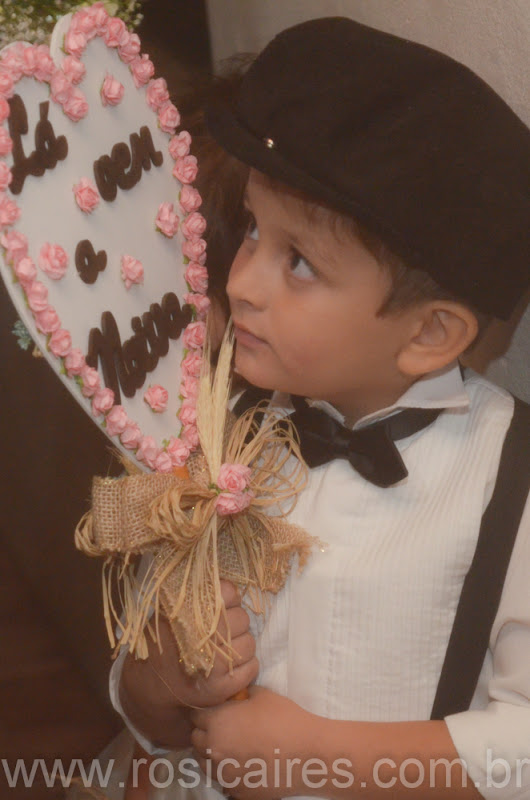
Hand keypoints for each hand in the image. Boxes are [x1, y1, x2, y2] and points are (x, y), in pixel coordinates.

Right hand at [119, 581, 258, 748]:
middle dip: (235, 623)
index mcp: (191, 613)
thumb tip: (226, 585)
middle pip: (243, 618)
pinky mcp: (223, 688)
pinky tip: (227, 667)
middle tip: (220, 632)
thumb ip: (197, 595)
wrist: (151, 685)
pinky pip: (252, 667)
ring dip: (241, 645)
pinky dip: (245, 666)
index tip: (220, 607)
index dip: (228, 599)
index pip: (229, 592)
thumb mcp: (171, 610)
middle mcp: (205, 638)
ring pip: (250, 643)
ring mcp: (215, 666)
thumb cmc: (166, 642)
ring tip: (223, 650)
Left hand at [190, 686, 317, 798]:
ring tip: (229, 748)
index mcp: (217, 722)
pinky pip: (222, 781)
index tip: (214, 711)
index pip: (195, 717)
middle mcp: (214, 749)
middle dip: (204, 733)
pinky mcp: (235, 791)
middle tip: (221, 728)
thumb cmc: (285, 718)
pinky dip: (227, 773)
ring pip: (204, 764)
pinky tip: (242, 765)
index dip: (204, 712)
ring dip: (211, 754)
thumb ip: (242, 693)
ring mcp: (223, 774)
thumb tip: (235, 694)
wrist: (307, 753)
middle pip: (195, 741)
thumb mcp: (262, 694)